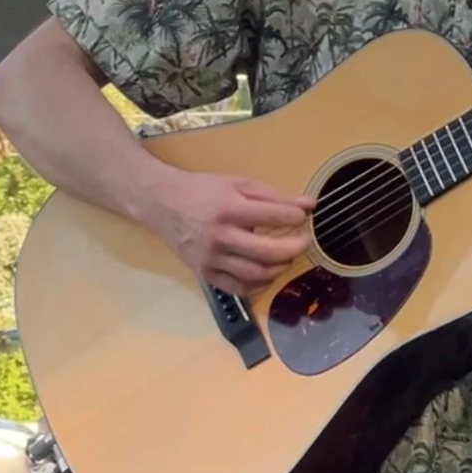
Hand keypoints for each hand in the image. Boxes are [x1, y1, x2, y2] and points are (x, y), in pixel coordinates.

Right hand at [151, 171, 315, 295]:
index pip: (273, 217)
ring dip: (280, 269)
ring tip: (287, 257)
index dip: (296, 218)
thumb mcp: (239, 184)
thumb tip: (309, 205)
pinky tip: (268, 273)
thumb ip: (275, 196)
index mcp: (229, 208)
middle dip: (294, 248)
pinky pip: (238, 288)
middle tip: (304, 241)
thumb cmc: (203, 190)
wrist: (162, 203)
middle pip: (267, 252)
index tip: (304, 217)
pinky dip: (259, 285)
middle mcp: (219, 236)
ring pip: (255, 275)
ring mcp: (211, 258)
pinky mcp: (204, 273)